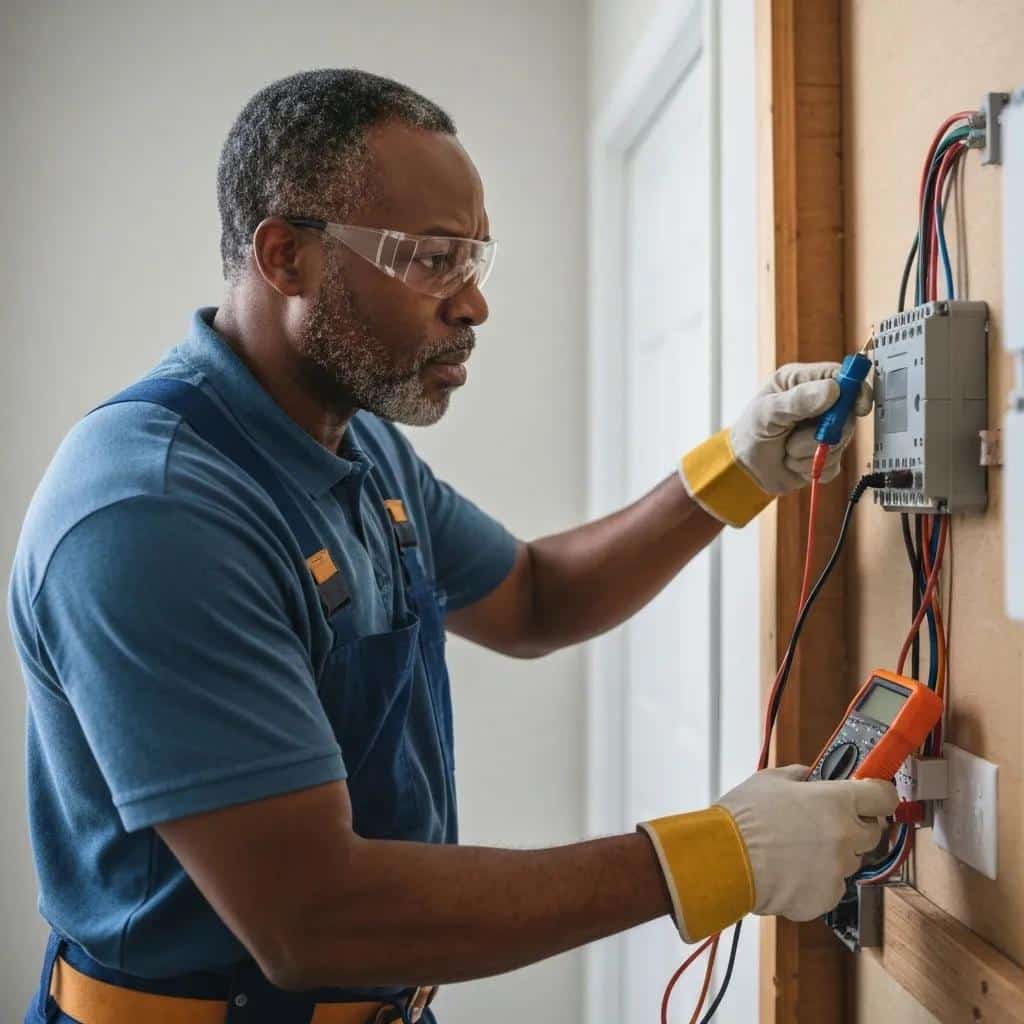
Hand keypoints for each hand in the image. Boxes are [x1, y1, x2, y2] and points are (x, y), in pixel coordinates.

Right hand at [716, 765, 897, 920]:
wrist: (724, 860)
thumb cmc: (743, 818)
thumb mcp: (769, 780)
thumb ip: (799, 777)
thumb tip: (810, 778)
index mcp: (836, 802)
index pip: (883, 796)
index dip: (878, 794)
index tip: (873, 795)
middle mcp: (845, 836)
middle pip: (872, 832)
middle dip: (854, 826)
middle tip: (825, 823)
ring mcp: (838, 870)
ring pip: (849, 861)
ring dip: (833, 854)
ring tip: (797, 849)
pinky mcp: (826, 898)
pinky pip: (831, 886)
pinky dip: (816, 879)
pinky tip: (791, 870)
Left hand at [731, 362, 872, 493]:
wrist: (744, 468)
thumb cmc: (750, 432)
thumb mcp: (767, 412)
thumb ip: (797, 400)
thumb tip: (832, 390)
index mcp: (802, 381)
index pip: (841, 377)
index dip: (855, 391)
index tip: (857, 407)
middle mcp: (818, 403)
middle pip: (846, 415)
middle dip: (822, 434)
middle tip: (794, 440)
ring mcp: (824, 430)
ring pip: (840, 443)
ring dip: (809, 453)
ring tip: (787, 450)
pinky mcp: (826, 455)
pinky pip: (833, 465)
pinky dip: (811, 468)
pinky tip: (793, 462)